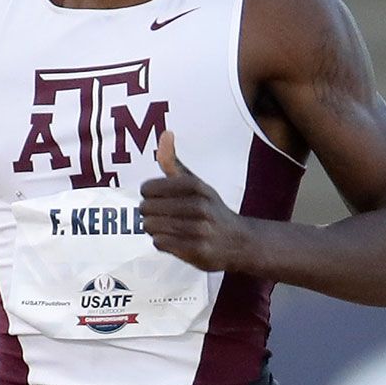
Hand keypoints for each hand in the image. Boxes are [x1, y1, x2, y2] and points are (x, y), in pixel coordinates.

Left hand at [138, 130, 248, 273]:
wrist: (238, 241)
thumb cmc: (210, 209)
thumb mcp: (194, 183)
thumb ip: (173, 162)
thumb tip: (165, 134)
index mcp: (196, 186)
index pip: (148, 188)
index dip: (148, 195)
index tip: (157, 198)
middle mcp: (198, 206)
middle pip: (146, 209)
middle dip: (149, 213)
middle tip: (162, 215)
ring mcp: (198, 230)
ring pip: (151, 227)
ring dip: (154, 229)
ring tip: (168, 228)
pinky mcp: (196, 250)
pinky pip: (160, 243)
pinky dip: (162, 242)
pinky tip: (174, 240)